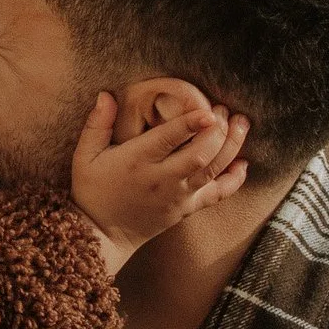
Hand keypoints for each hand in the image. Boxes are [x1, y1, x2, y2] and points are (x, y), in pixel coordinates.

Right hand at [71, 90, 248, 275]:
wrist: (101, 234)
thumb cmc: (92, 190)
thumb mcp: (85, 155)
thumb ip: (97, 124)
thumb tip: (106, 95)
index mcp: (136, 161)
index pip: (168, 140)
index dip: (190, 124)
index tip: (207, 110)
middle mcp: (161, 179)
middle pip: (199, 155)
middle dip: (217, 131)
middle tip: (224, 110)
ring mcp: (177, 196)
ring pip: (212, 171)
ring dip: (231, 147)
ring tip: (242, 124)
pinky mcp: (186, 209)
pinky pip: (216, 195)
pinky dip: (234, 180)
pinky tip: (243, 163)